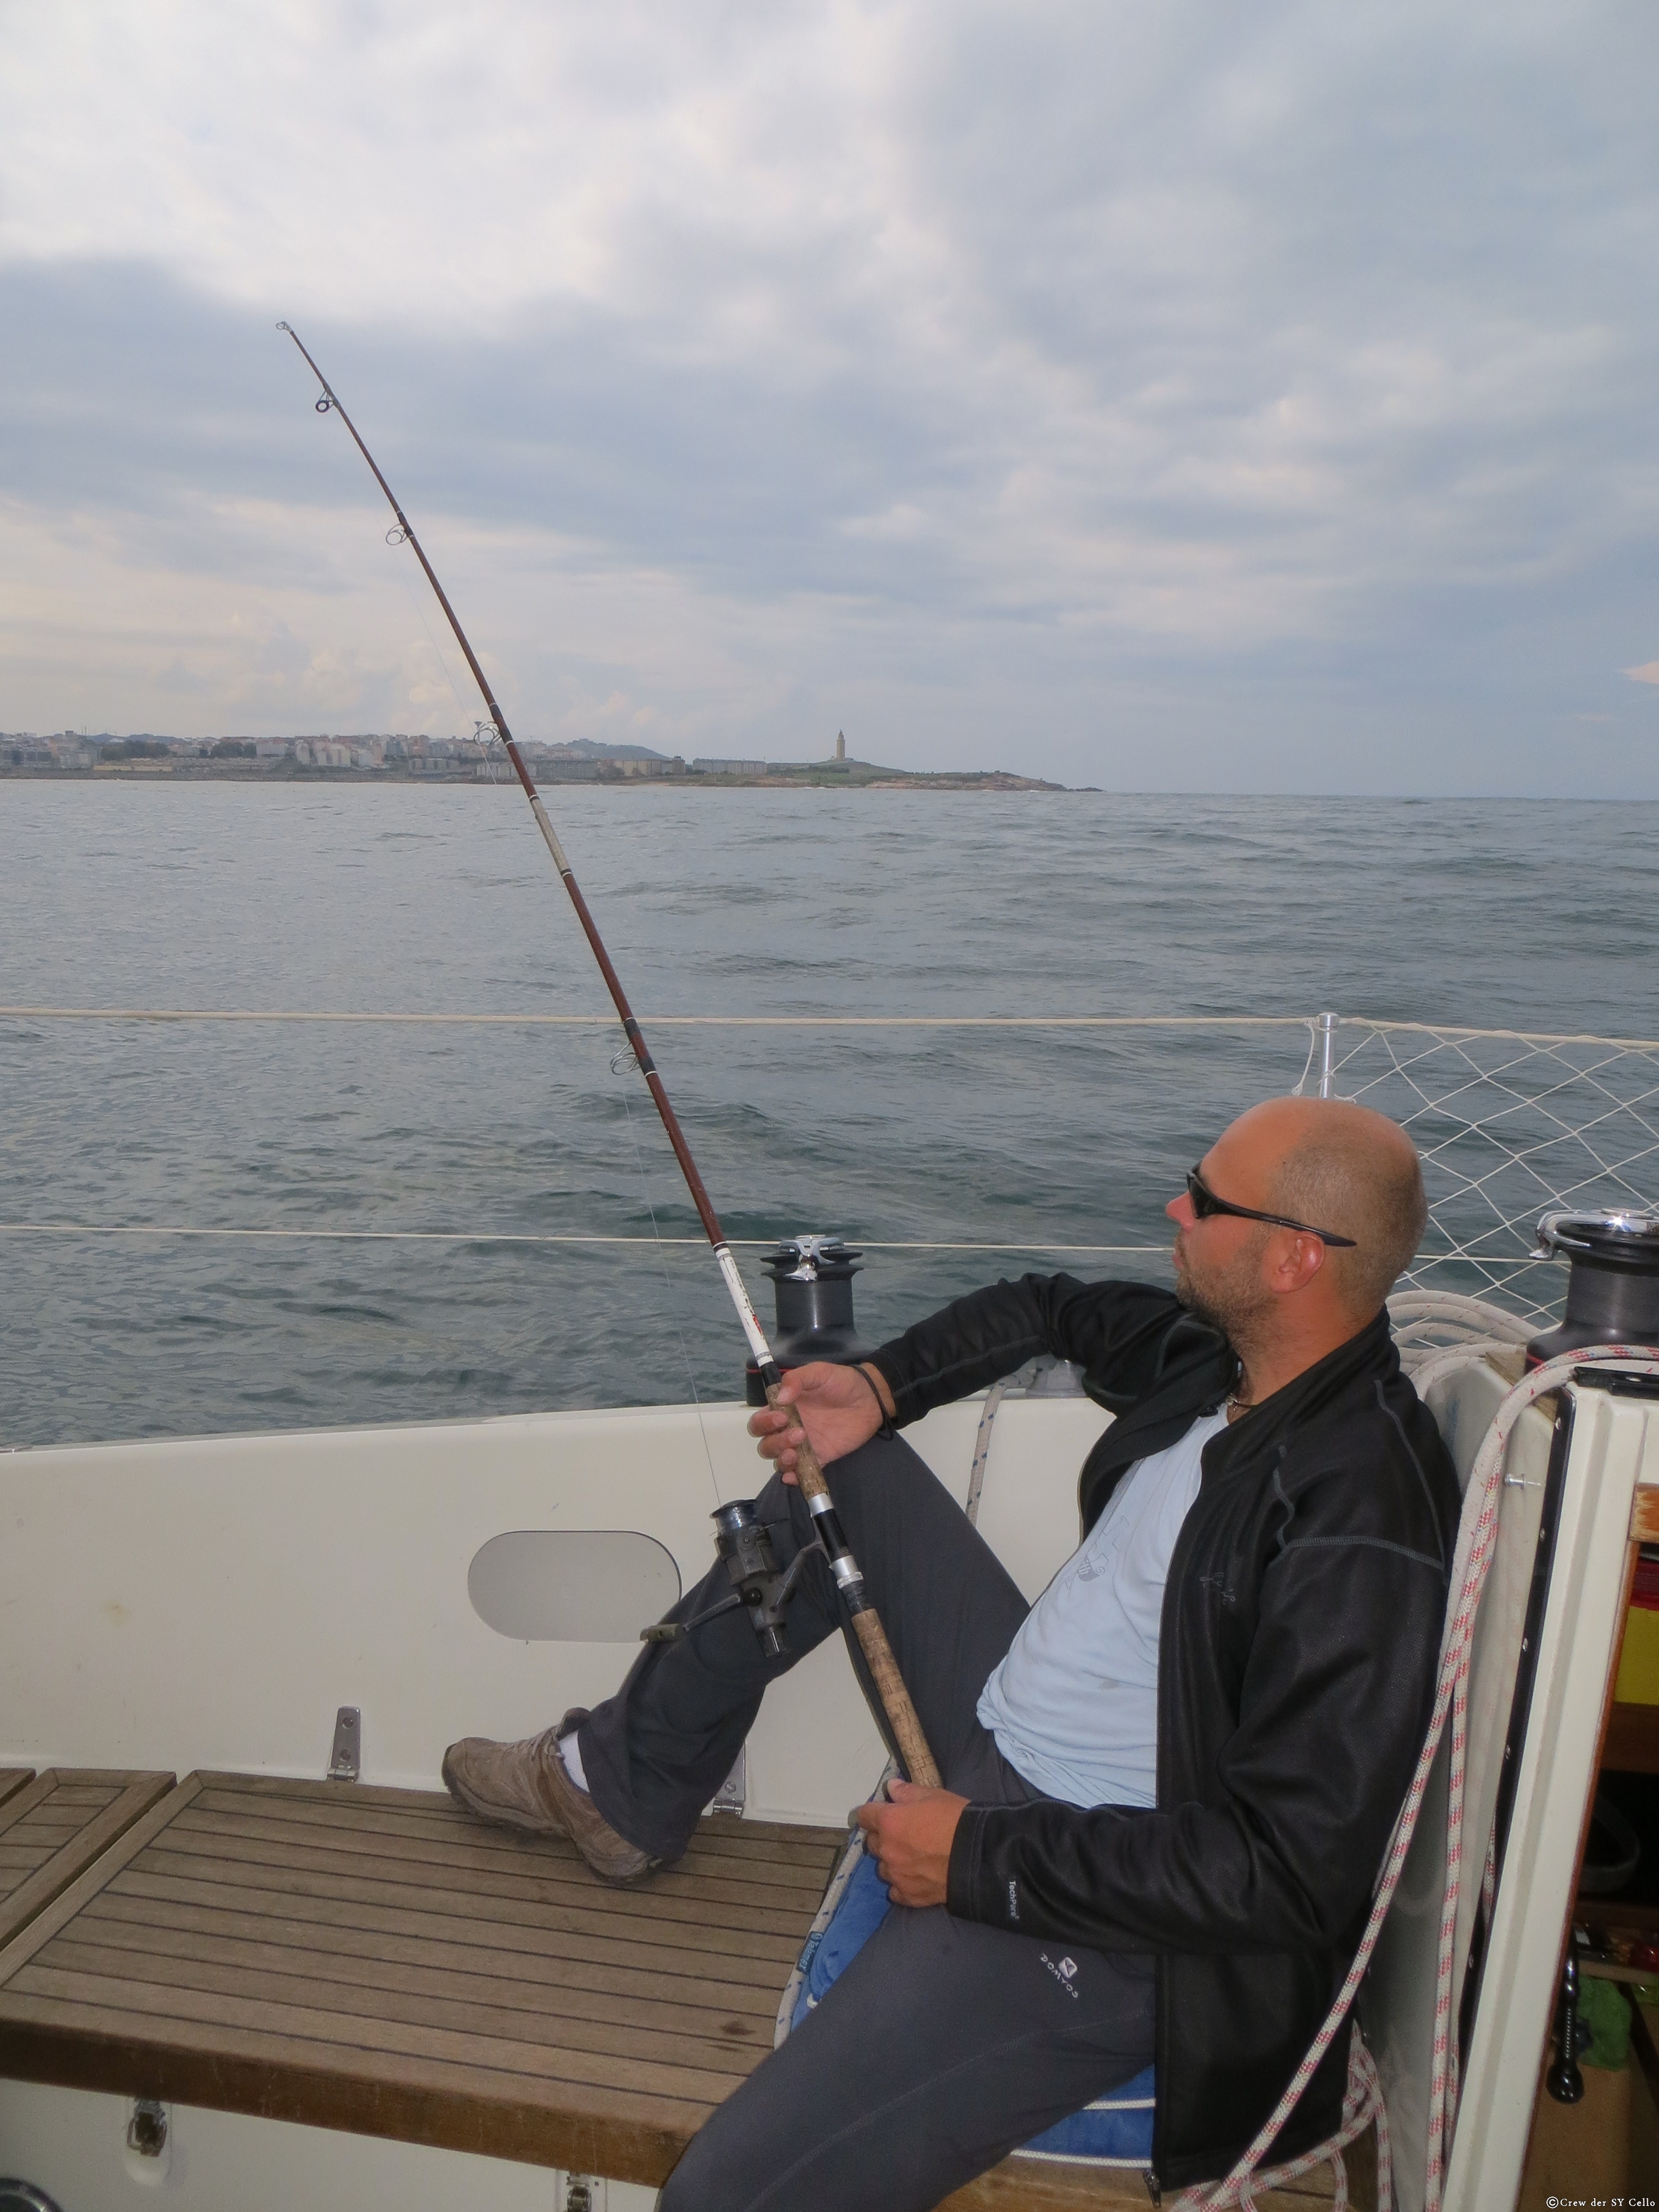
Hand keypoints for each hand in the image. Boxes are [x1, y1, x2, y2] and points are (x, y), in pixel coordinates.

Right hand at [747, 1360, 891, 1483]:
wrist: (870, 1398)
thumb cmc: (841, 1382)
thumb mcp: (818, 1372)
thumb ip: (797, 1380)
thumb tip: (780, 1398)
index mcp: (784, 1409)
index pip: (761, 1421)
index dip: (764, 1422)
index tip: (782, 1417)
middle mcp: (789, 1428)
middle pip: (766, 1443)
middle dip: (774, 1443)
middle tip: (797, 1433)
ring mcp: (804, 1446)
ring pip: (780, 1460)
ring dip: (782, 1460)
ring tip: (796, 1453)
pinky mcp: (820, 1458)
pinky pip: (802, 1473)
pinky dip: (794, 1478)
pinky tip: (794, 1476)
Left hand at [855, 1779, 968, 1907]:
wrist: (977, 1857)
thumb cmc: (955, 1819)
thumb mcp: (934, 1796)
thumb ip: (907, 1792)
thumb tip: (891, 1787)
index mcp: (889, 1822)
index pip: (864, 1815)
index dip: (872, 1813)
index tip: (881, 1813)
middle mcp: (887, 1850)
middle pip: (872, 1843)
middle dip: (883, 1836)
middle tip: (902, 1834)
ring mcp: (896, 1875)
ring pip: (883, 1867)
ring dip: (891, 1861)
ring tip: (910, 1858)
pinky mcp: (908, 1895)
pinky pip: (895, 1889)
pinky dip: (901, 1883)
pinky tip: (915, 1878)